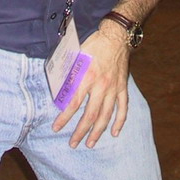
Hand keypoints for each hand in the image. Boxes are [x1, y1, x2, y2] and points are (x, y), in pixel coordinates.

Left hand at [51, 24, 129, 147]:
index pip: (74, 103)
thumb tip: (58, 87)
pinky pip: (123, 108)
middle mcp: (101, 85)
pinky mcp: (123, 87)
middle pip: (90, 115)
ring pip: (106, 115)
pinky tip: (114, 133)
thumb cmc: (95, 42)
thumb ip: (69, 72)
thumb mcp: (77, 54)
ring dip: (98, 131)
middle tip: (73, 144)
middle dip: (80, 131)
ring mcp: (114, 88)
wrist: (117, 35)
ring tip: (90, 143)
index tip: (57, 128)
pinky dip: (119, 121)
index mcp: (88, 76)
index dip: (64, 117)